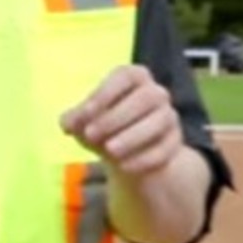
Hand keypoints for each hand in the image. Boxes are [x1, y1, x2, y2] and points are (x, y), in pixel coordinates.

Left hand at [61, 66, 184, 177]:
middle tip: (91, 135)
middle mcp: (155, 93)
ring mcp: (168, 117)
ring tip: (109, 151)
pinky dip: (144, 158)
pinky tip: (124, 166)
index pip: (125, 76)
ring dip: (132, 137)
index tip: (85, 112)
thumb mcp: (81, 122)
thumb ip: (73, 119)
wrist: (123, 154)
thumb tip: (68, 123)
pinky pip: (165, 148)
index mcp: (132, 78)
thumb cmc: (100, 127)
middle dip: (116, 117)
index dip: (105, 93)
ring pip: (160, 121)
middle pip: (146, 97)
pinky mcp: (174, 142)